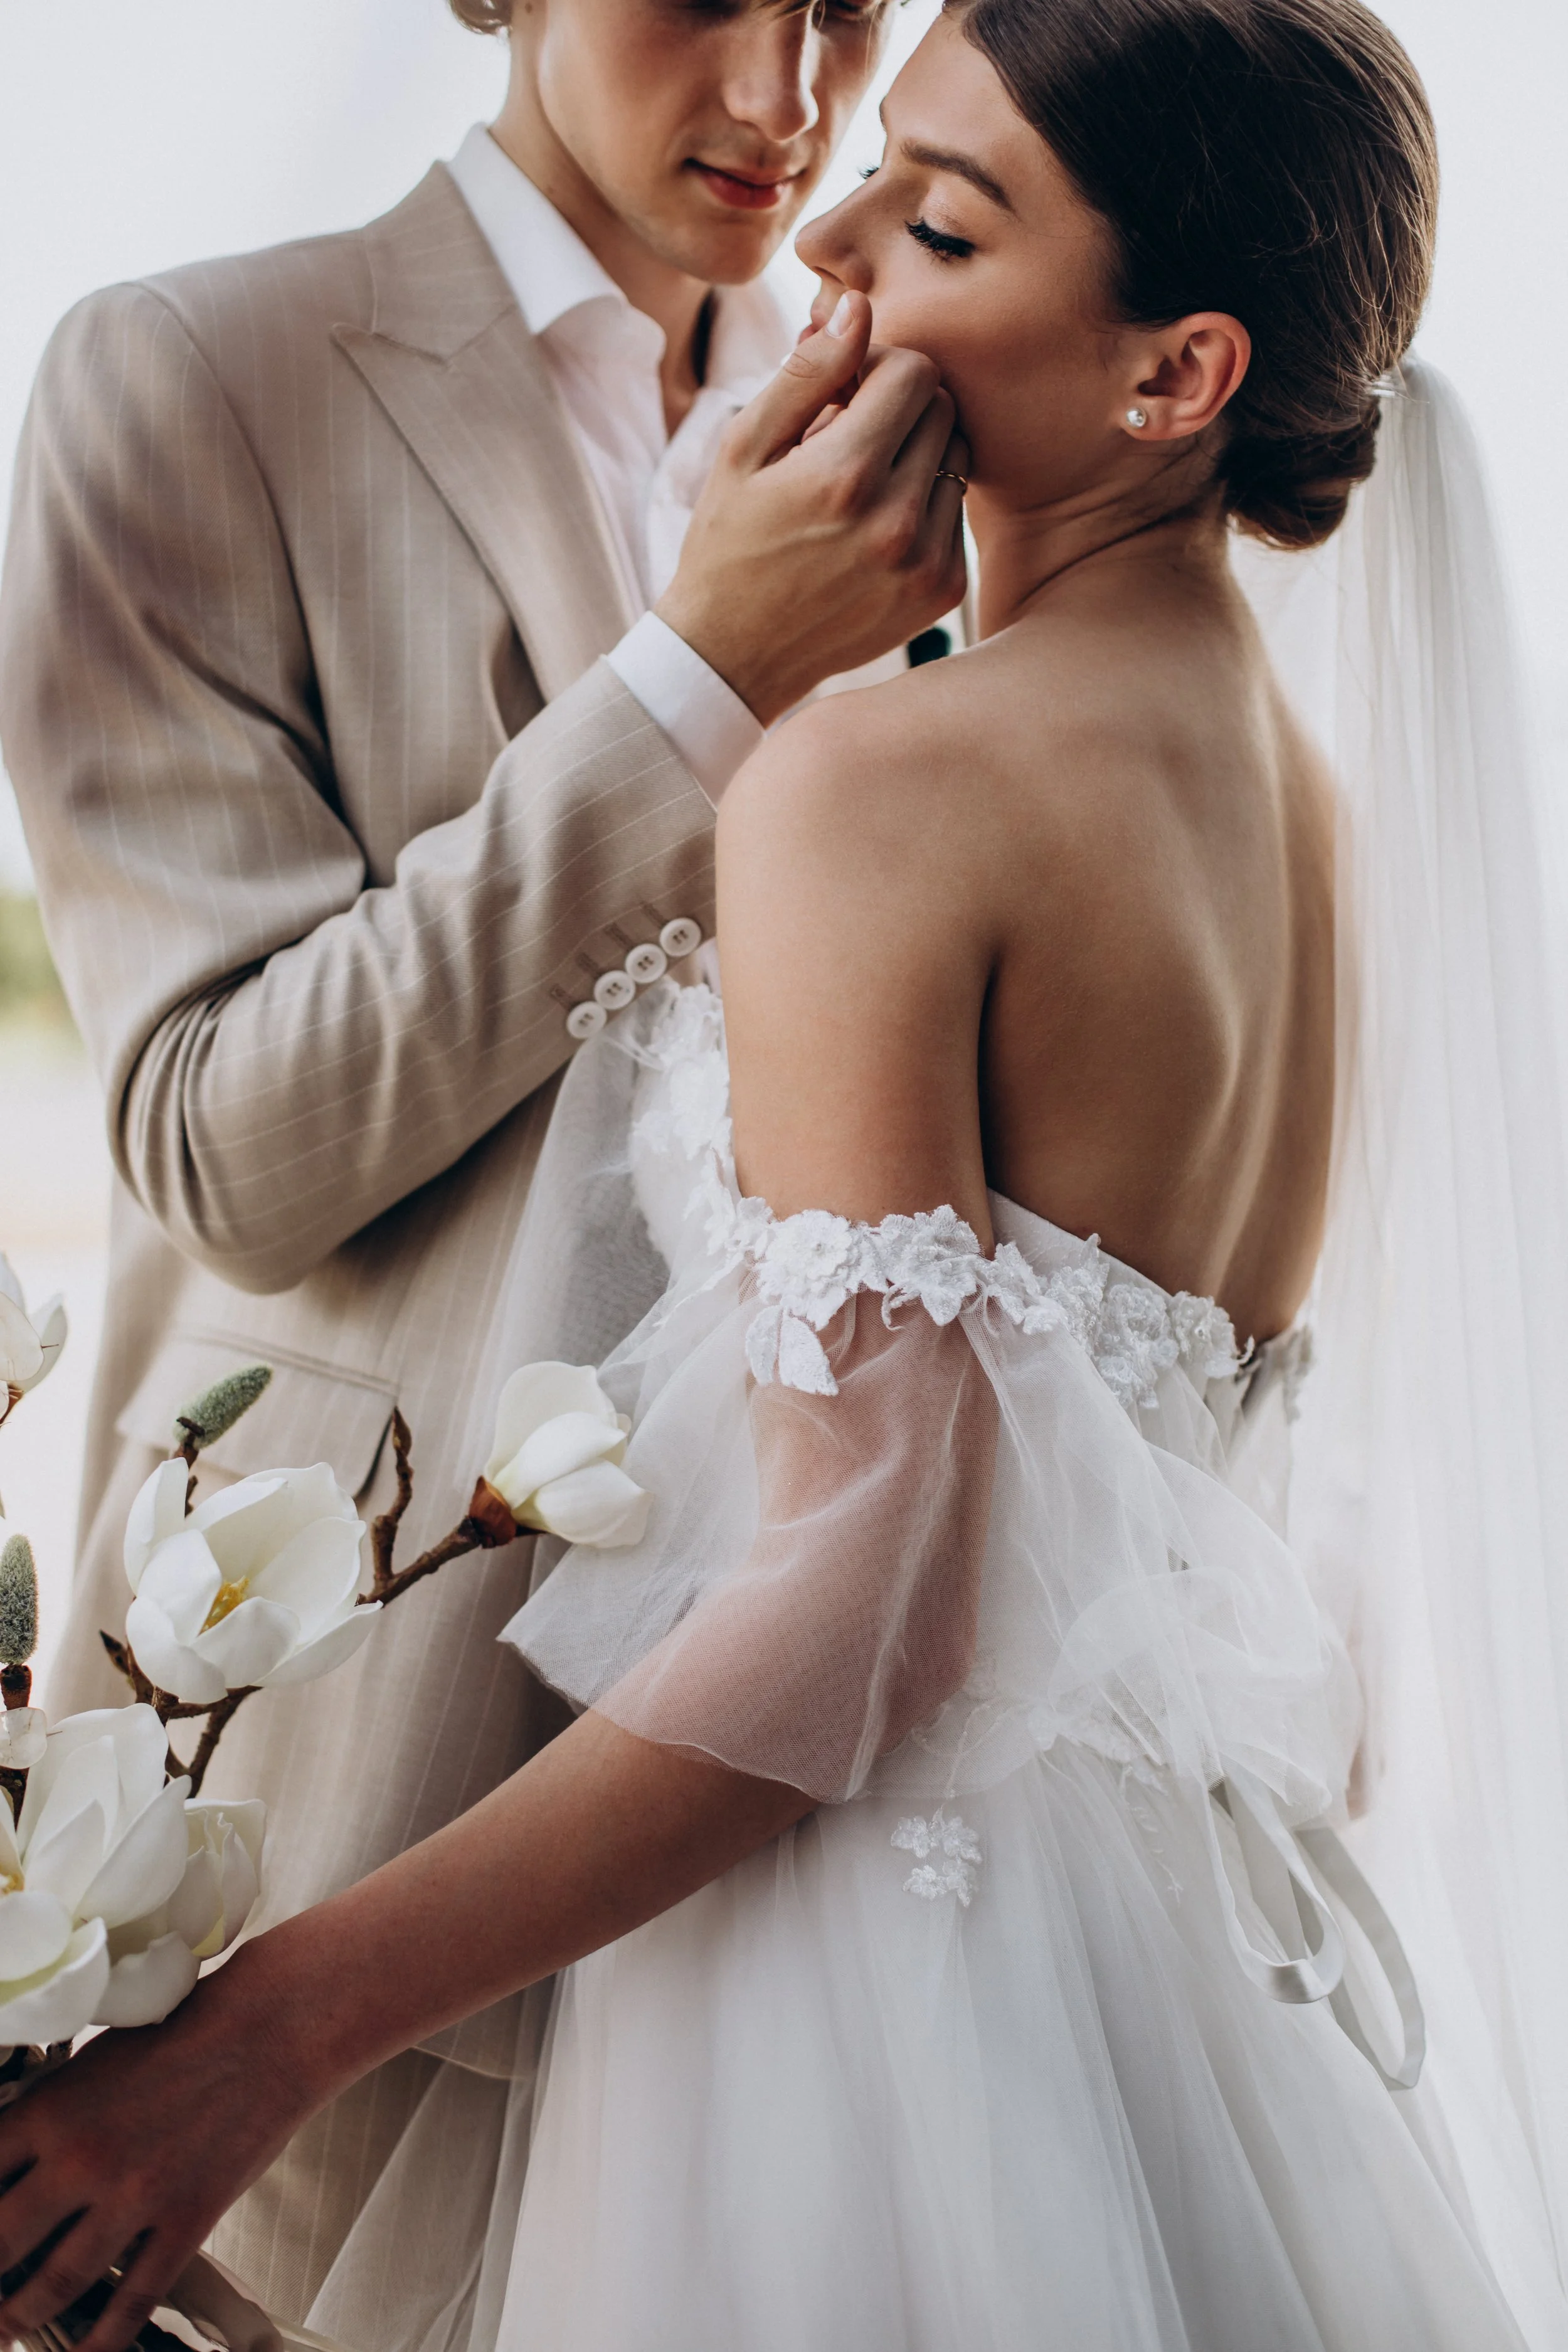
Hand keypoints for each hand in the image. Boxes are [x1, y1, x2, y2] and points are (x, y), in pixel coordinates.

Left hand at [0, 1950, 312, 2351]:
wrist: (269, 2031)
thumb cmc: (186, 2032)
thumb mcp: (97, 2059)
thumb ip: (53, 2113)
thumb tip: (16, 2159)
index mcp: (53, 2111)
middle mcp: (82, 2159)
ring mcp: (134, 2196)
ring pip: (56, 2282)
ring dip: (20, 2318)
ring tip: (5, 2333)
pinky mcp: (184, 2220)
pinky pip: (133, 2299)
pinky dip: (102, 2339)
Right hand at [657, 292, 968, 724]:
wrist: (734, 656)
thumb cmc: (728, 543)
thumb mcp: (743, 449)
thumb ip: (806, 375)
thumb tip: (859, 308)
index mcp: (845, 476)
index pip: (914, 369)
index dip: (878, 366)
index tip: (843, 392)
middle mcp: (898, 521)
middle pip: (942, 408)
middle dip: (900, 405)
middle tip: (847, 436)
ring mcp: (927, 561)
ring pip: (957, 457)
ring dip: (917, 454)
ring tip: (859, 486)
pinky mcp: (943, 591)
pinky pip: (957, 511)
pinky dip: (925, 505)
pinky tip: (876, 527)